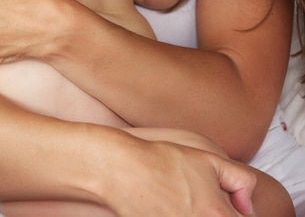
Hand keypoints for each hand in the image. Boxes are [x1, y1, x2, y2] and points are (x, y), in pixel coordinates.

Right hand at [101, 136, 255, 216]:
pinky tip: (173, 207)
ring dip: (201, 215)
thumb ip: (241, 181)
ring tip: (188, 204)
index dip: (239, 212)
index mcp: (218, 215)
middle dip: (220, 214)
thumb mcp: (210, 159)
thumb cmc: (164, 161)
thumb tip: (246, 206)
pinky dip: (181, 216)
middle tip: (204, 202)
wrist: (124, 170)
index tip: (230, 203)